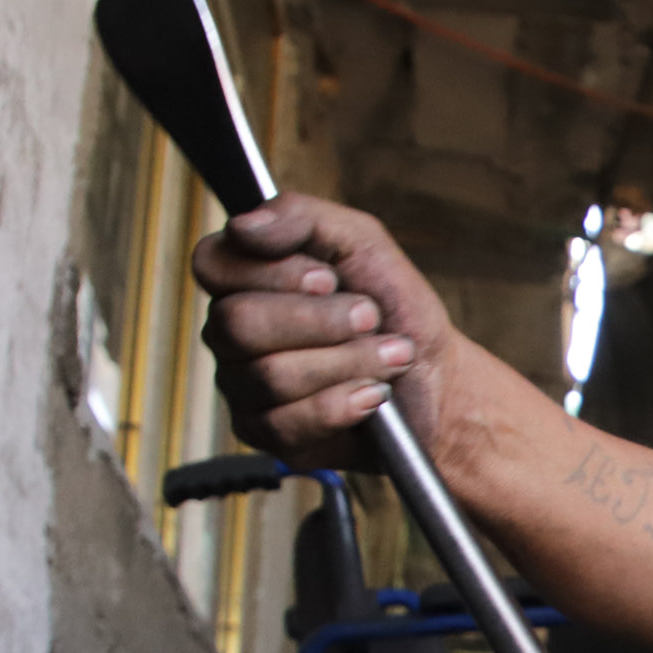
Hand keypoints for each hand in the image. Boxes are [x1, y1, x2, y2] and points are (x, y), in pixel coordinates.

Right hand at [190, 194, 467, 470]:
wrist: (439, 380)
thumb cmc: (396, 310)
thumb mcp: (361, 243)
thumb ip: (301, 218)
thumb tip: (243, 225)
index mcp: (245, 281)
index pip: (213, 265)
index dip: (271, 272)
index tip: (327, 279)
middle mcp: (233, 334)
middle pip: (237, 323)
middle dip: (320, 321)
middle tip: (370, 317)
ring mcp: (244, 387)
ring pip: (270, 375)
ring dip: (347, 362)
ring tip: (389, 357)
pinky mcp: (268, 435)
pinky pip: (287, 422)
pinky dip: (343, 404)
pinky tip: (372, 396)